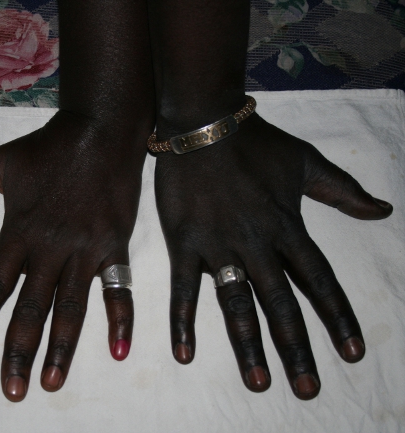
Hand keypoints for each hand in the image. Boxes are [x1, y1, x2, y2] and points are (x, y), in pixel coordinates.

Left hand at [0, 112, 143, 401]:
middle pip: (30, 309)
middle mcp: (50, 248)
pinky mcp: (115, 246)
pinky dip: (120, 320)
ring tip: (50, 382)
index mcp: (19, 230)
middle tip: (11, 391)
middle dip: (18, 352)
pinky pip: (119, 289)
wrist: (102, 129)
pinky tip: (118, 352)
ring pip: (70, 309)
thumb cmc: (48, 147)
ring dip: (61, 349)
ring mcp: (85, 250)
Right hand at [154, 114, 392, 399]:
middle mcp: (258, 243)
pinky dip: (184, 321)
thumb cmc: (256, 144)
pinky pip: (186, 287)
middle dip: (298, 348)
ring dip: (249, 344)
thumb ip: (344, 191)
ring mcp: (220, 245)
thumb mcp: (306, 162)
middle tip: (309, 390)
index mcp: (288, 226)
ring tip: (259, 381)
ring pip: (238, 303)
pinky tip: (185, 353)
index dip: (337, 317)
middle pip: (282, 303)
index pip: (319, 280)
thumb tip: (385, 212)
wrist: (204, 123)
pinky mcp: (185, 242)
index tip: (351, 353)